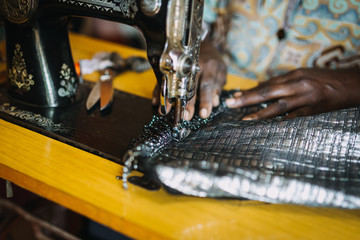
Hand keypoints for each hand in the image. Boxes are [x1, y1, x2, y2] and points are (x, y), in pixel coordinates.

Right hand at [152, 37, 226, 119]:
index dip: (206, 100)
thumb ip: (218, 85)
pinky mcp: (171, 66)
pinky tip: (156, 102)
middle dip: (188, 102)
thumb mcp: (221, 70)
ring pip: (174, 83)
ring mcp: (181, 65)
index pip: (207, 86)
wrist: (200, 41)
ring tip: (166, 111)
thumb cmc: (212, 60)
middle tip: (186, 116)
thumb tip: (215, 102)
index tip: (204, 114)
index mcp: (209, 67)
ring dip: (170, 98)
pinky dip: (158, 91)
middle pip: (190, 86)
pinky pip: (163, 79)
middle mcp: (194, 66)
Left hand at [226, 68, 359, 119]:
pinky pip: (294, 118)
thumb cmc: (325, 79)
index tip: (235, 97)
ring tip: (244, 119)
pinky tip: (268, 128)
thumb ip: (284, 81)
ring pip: (279, 106)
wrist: (351, 84)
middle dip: (247, 99)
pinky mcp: (314, 110)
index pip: (267, 84)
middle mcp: (298, 85)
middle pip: (268, 92)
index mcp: (294, 75)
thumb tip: (263, 88)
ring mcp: (306, 98)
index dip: (250, 91)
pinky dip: (280, 122)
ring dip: (260, 114)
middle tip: (230, 104)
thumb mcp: (304, 74)